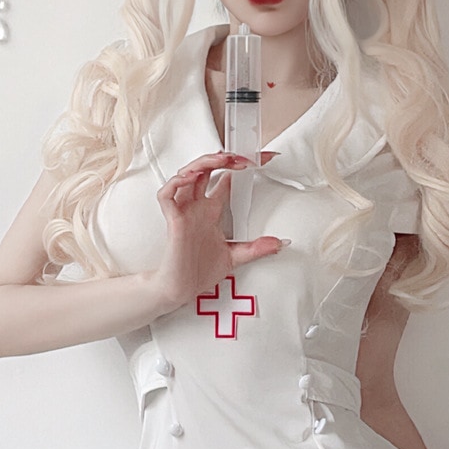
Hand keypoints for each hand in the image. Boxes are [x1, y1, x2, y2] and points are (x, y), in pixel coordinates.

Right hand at [153, 151, 284, 310]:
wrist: (180, 290)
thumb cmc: (199, 271)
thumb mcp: (236, 257)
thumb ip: (257, 248)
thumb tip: (281, 243)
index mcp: (210, 211)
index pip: (225, 181)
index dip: (238, 168)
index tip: (259, 160)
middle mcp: (197, 207)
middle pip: (205, 171)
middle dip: (222, 159)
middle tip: (242, 158)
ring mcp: (184, 212)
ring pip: (186, 175)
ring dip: (203, 164)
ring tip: (221, 159)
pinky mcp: (173, 222)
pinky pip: (167, 195)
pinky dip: (175, 184)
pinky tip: (190, 178)